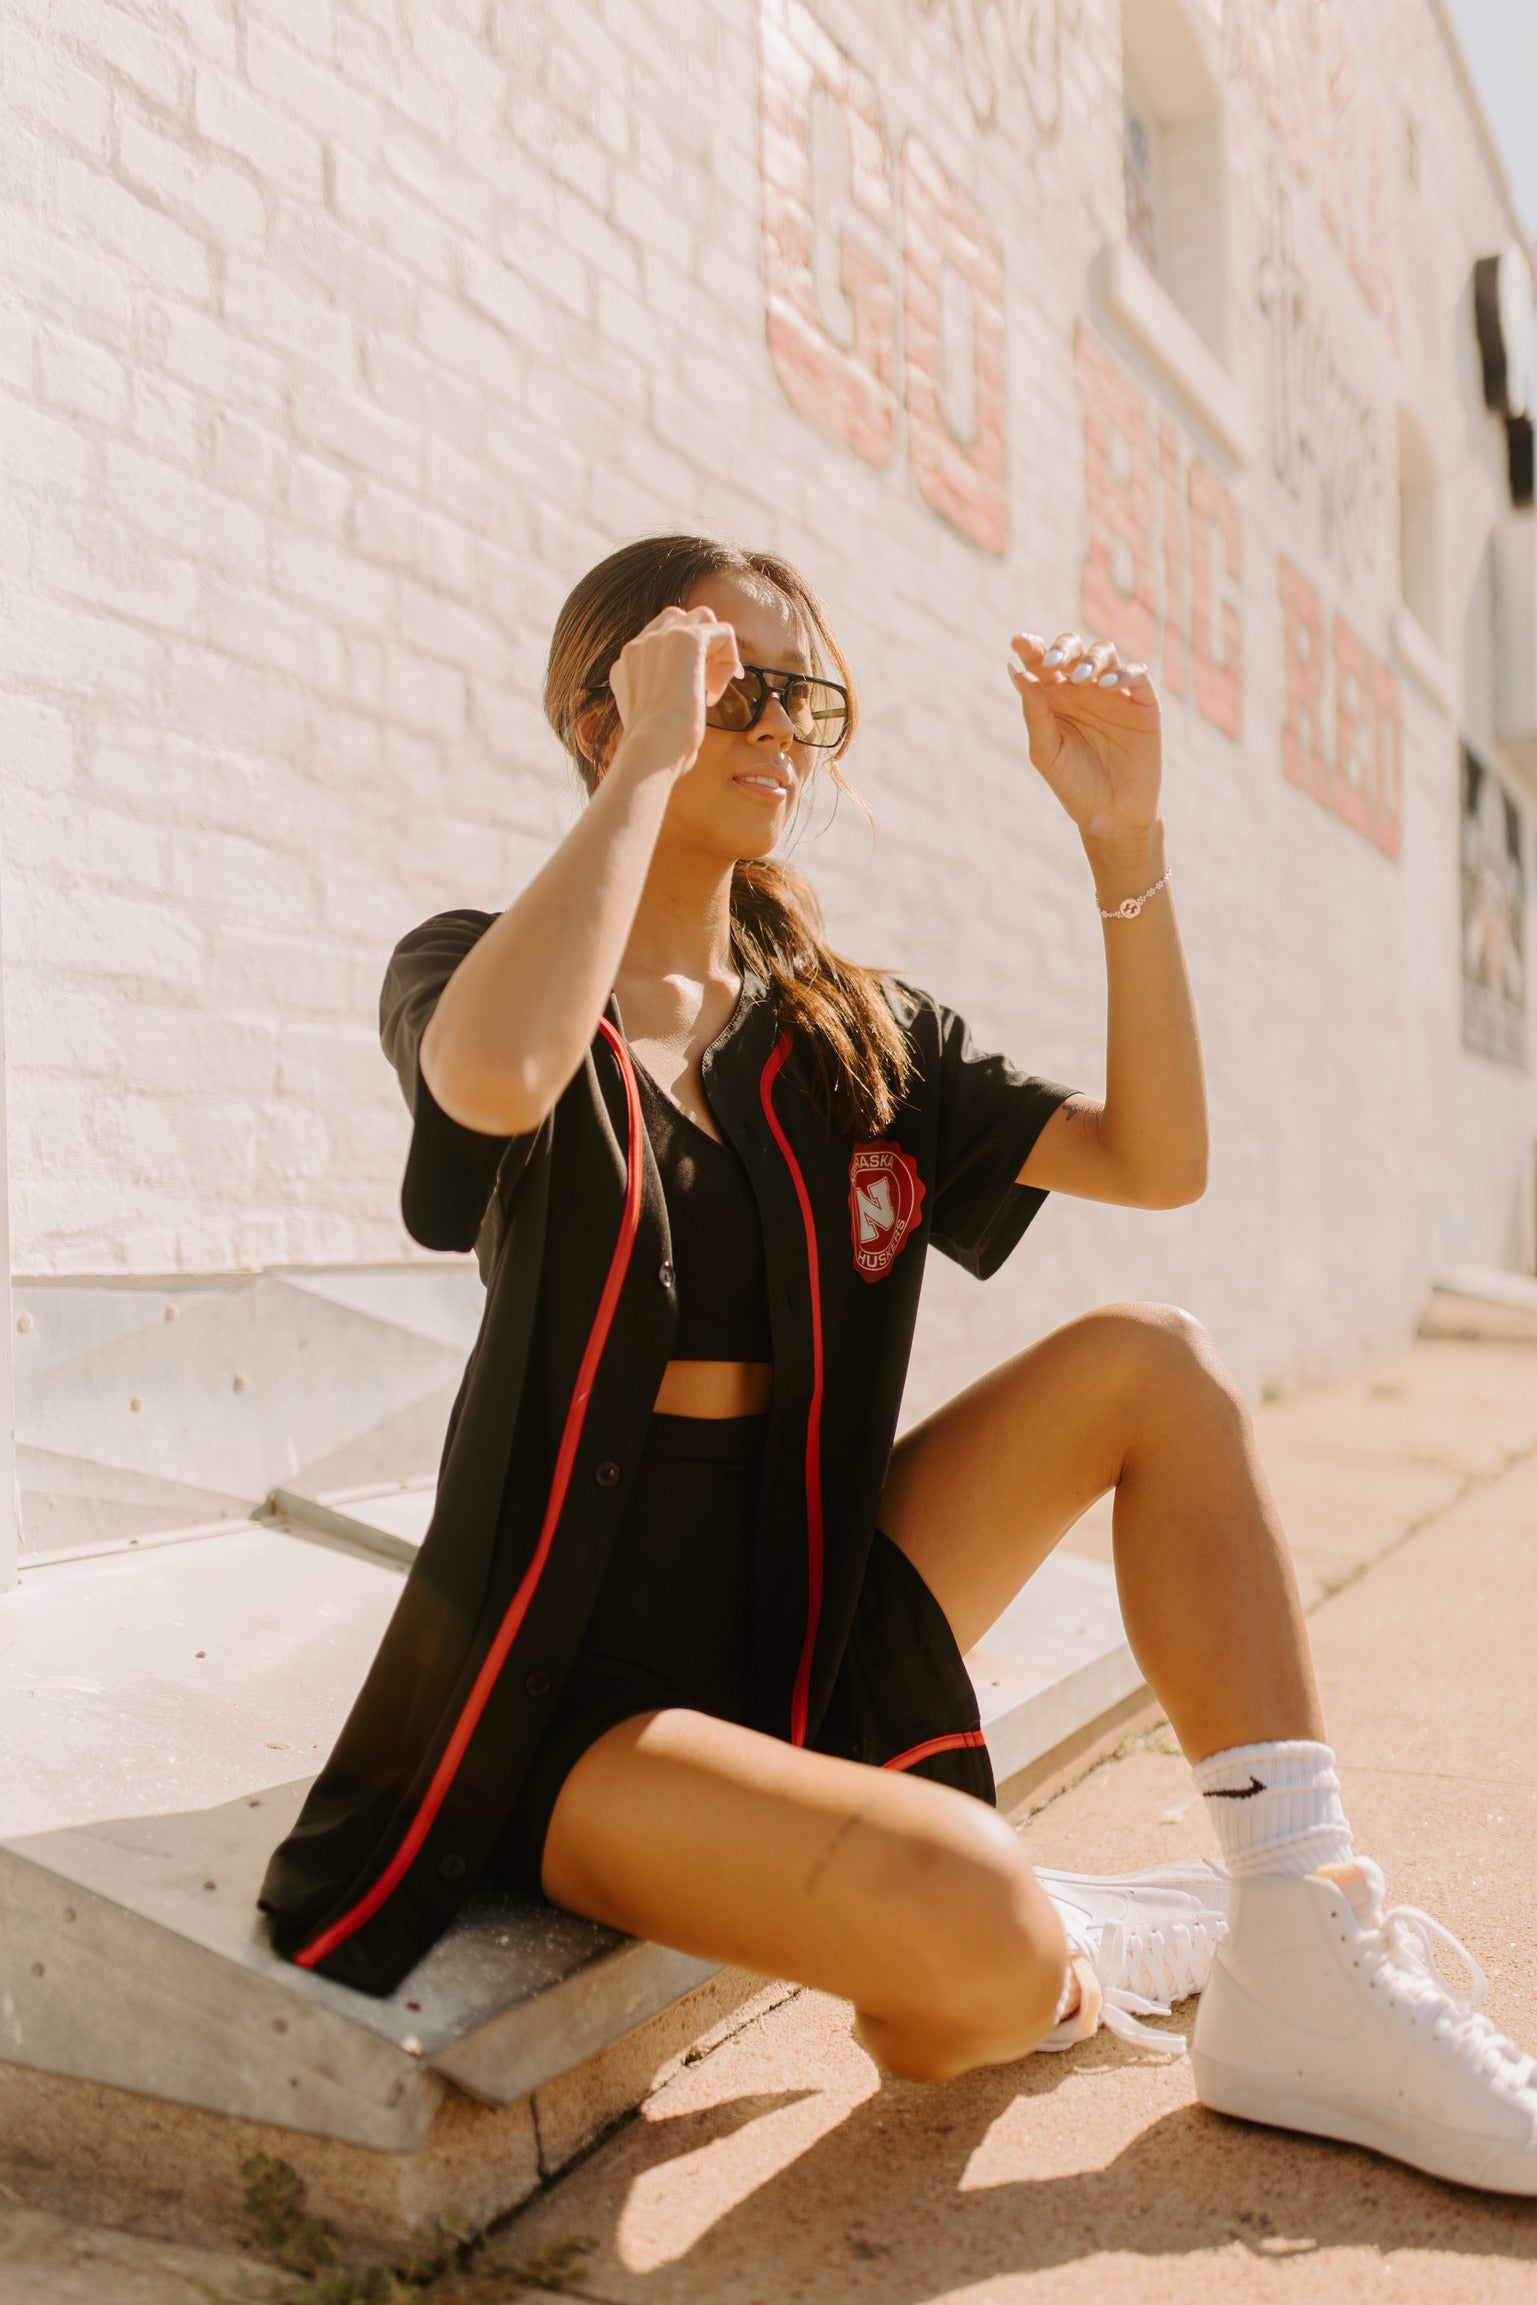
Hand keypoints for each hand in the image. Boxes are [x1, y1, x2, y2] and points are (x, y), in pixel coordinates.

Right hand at [608, 606, 744, 775]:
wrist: (651, 750)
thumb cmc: (655, 754)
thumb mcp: (653, 724)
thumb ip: (662, 702)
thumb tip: (687, 704)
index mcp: (626, 666)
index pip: (660, 643)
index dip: (683, 663)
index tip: (695, 696)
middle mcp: (637, 647)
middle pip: (678, 619)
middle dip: (700, 647)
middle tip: (708, 686)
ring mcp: (659, 638)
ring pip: (702, 619)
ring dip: (716, 651)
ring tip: (713, 688)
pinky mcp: (686, 639)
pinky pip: (723, 632)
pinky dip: (729, 659)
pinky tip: (716, 691)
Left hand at [1007, 631, 1161, 840]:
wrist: (1112, 814)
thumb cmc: (1074, 785)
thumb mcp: (1046, 750)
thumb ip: (1034, 712)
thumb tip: (1016, 670)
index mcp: (1055, 697)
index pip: (1042, 663)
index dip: (1031, 648)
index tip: (1019, 642)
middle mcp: (1084, 689)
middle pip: (1074, 650)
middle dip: (1063, 648)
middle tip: (1053, 661)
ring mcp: (1114, 693)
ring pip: (1105, 653)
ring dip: (1091, 659)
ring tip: (1081, 679)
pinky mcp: (1143, 702)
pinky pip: (1136, 674)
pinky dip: (1123, 673)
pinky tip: (1107, 685)